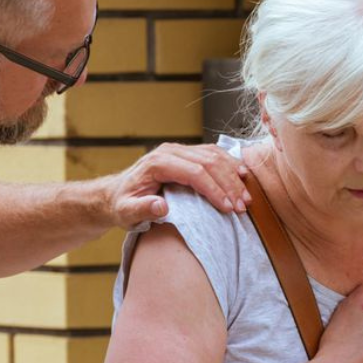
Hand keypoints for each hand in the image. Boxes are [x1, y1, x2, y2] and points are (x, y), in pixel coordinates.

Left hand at [104, 143, 250, 228]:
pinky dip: (230, 165)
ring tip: (245, 198)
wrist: (117, 193)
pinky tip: (242, 178)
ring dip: (233, 176)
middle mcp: (170, 151)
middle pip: (209, 162)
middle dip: (229, 185)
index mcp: (157, 163)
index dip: (214, 190)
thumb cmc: (123, 204)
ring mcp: (180, 150)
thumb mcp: (126, 212)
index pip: (195, 172)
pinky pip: (214, 154)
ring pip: (215, 156)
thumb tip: (161, 206)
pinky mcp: (188, 153)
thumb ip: (141, 209)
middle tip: (242, 206)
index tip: (228, 208)